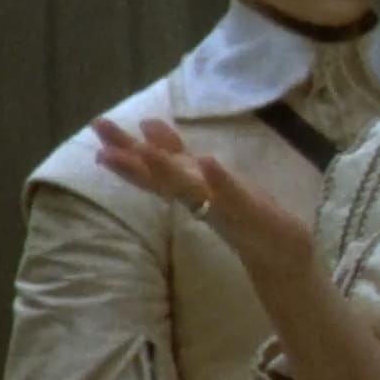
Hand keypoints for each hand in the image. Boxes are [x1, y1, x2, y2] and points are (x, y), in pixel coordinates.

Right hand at [92, 117, 313, 273]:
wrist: (281, 254)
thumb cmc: (243, 215)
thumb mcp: (208, 178)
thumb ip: (178, 155)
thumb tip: (146, 124)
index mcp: (191, 187)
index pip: (154, 166)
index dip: (126, 149)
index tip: (97, 128)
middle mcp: (200, 197)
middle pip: (161, 177)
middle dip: (131, 161)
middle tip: (99, 144)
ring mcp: (224, 206)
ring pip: (188, 187)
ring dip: (167, 170)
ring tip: (144, 151)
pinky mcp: (251, 214)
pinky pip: (233, 196)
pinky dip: (220, 180)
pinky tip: (207, 160)